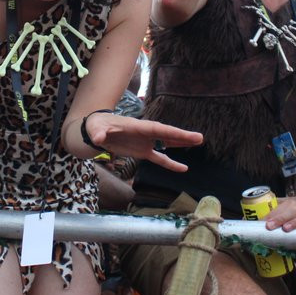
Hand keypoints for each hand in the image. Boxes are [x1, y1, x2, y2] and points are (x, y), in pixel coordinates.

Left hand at [81, 112, 201, 171]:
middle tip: (200, 138)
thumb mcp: (96, 129)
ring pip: (166, 143)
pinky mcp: (142, 152)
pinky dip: (170, 163)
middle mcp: (145, 133)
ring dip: (181, 144)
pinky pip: (159, 158)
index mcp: (137, 126)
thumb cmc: (97, 126)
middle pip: (166, 134)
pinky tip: (182, 168)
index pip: (157, 129)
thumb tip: (99, 138)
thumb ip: (99, 133)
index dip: (172, 133)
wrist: (96, 131)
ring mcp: (145, 142)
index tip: (187, 134)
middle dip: (182, 136)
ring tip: (198, 143)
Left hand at [264, 193, 295, 231]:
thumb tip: (250, 221)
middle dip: (279, 219)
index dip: (270, 217)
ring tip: (286, 228)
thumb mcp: (282, 205)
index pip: (278, 211)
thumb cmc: (293, 207)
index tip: (262, 223)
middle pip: (289, 213)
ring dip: (295, 222)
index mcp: (288, 204)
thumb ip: (269, 212)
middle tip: (270, 226)